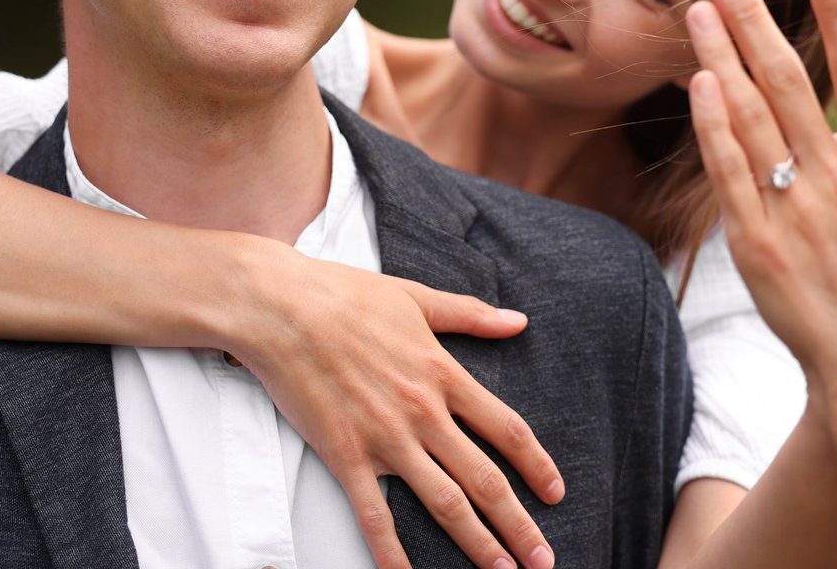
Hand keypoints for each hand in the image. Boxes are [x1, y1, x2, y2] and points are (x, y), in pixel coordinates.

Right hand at [226, 251, 561, 568]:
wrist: (280, 307)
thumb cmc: (344, 295)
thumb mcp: (416, 297)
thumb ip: (470, 315)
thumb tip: (518, 321)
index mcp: (442, 373)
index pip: (506, 430)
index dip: (537, 466)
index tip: (555, 493)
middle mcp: (423, 412)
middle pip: (485, 479)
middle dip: (519, 525)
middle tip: (542, 559)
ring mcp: (385, 439)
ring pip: (444, 503)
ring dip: (478, 544)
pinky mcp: (345, 456)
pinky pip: (375, 516)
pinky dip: (393, 553)